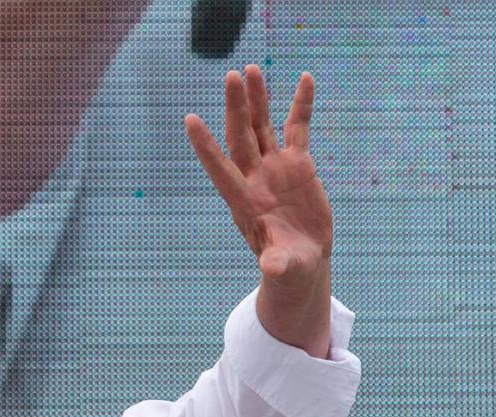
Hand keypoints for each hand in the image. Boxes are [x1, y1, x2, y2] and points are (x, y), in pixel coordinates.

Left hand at [184, 65, 333, 355]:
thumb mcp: (283, 268)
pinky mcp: (297, 164)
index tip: (190, 120)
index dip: (205, 146)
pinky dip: (301, 104)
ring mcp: (274, 168)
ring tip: (250, 69)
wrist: (302, 261)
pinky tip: (305, 78)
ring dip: (257, 99)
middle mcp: (254, 178)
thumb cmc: (287, 267)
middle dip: (236, 108)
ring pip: (262, 126)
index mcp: (244, 201)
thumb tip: (271, 268)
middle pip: (240, 137)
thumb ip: (276, 264)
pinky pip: (298, 128)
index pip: (220, 168)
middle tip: (231, 76)